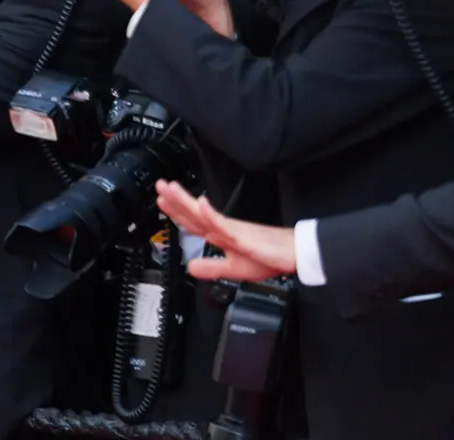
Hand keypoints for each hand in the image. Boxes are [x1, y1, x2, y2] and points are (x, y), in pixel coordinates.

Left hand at [156, 180, 298, 281]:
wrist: (293, 254)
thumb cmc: (268, 257)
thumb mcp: (234, 268)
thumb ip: (212, 267)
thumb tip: (191, 267)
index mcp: (221, 235)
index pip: (194, 223)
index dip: (176, 213)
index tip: (161, 202)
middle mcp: (223, 228)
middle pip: (194, 213)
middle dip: (175, 200)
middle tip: (159, 186)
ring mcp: (232, 229)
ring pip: (203, 214)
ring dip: (187, 201)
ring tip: (171, 189)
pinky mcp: (242, 234)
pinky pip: (224, 223)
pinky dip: (211, 214)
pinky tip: (201, 204)